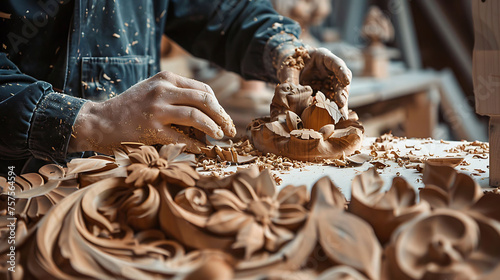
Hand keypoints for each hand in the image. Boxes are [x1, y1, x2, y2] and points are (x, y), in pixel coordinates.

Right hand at [69, 71, 235, 154]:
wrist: (100, 121)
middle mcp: (162, 90)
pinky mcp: (151, 128)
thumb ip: (177, 94)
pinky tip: (202, 149)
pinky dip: (195, 144)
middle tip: (229, 129)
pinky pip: (181, 137)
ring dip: (212, 128)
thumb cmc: (131, 107)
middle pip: (204, 99)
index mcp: (166, 78)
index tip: (224, 118)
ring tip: (219, 136)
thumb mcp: (153, 90)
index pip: (203, 89)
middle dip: (221, 116)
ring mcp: (156, 109)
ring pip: (196, 116)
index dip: (218, 105)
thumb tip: (208, 111)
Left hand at [277, 47, 351, 117]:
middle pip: (341, 79)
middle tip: (341, 103)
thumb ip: (291, 80)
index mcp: (322, 56)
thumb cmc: (289, 65)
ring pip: (339, 91)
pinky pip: (332, 99)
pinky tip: (335, 116)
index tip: (346, 81)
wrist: (289, 70)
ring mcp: (330, 80)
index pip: (335, 62)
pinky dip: (333, 107)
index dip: (341, 72)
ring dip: (340, 103)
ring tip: (341, 114)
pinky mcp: (327, 91)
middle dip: (342, 92)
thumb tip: (292, 97)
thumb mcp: (288, 70)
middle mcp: (330, 69)